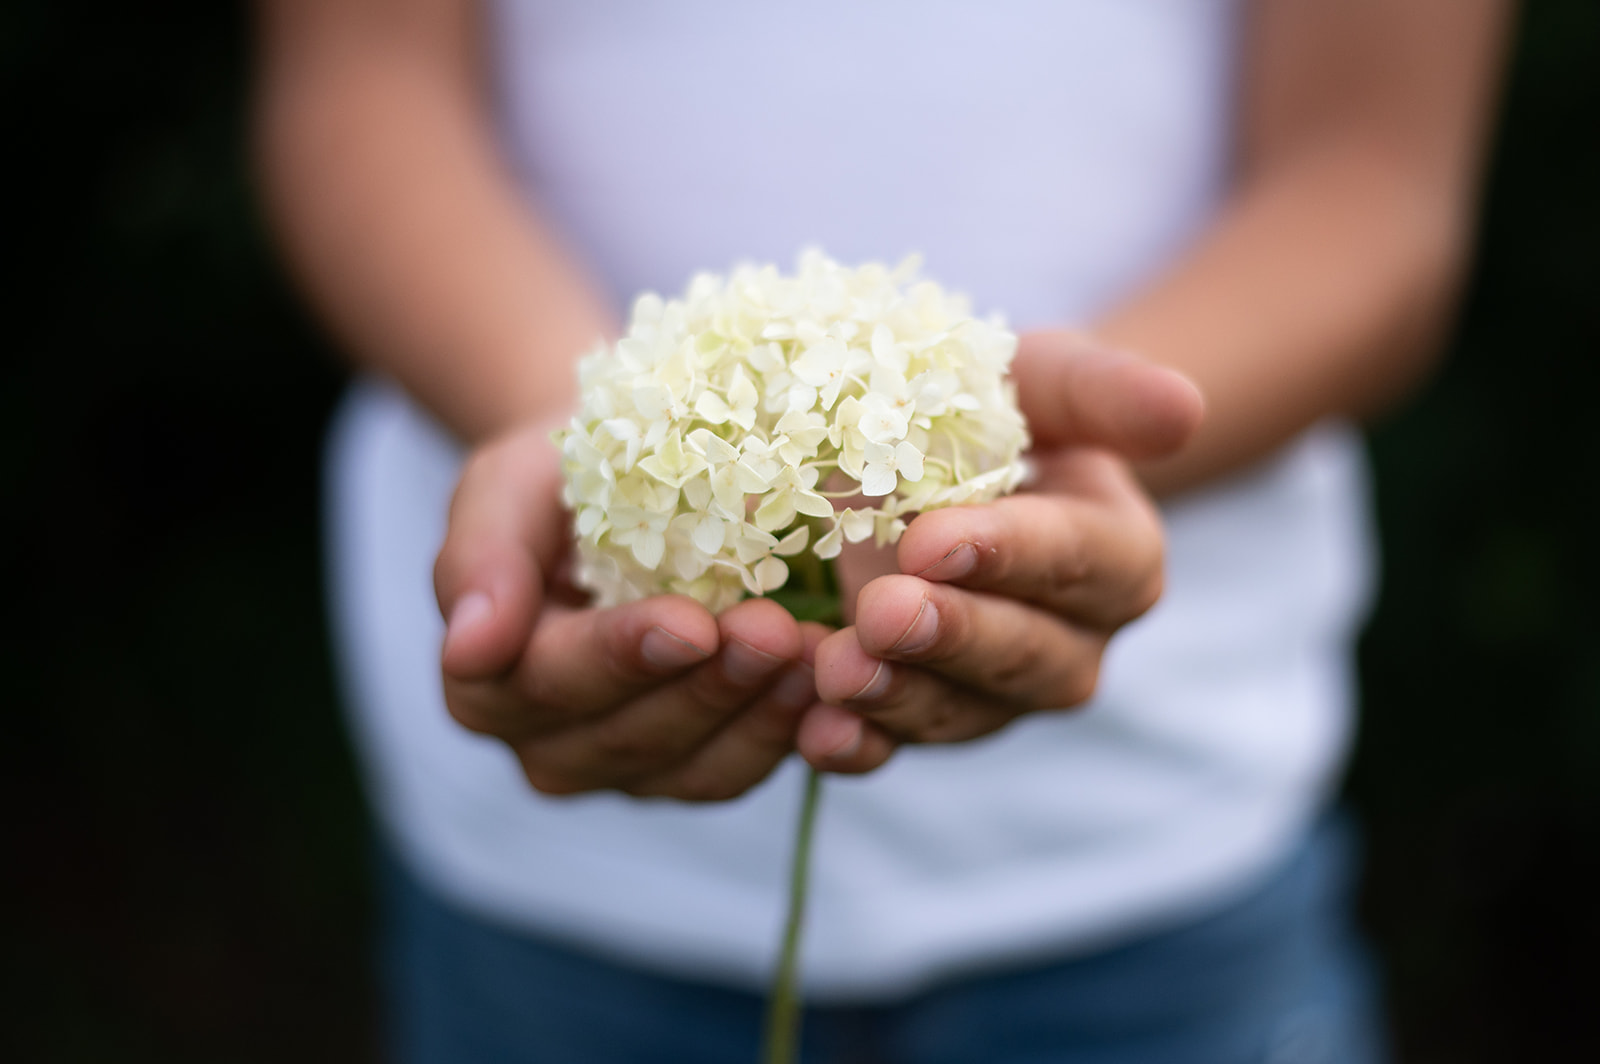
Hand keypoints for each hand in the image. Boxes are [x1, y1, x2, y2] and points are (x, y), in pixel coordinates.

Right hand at [433, 420, 822, 800]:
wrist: (621, 487)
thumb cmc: (555, 482)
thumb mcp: (505, 488)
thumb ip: (481, 559)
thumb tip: (468, 646)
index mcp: (485, 682)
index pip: (546, 682)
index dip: (619, 658)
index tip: (688, 622)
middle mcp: (546, 743)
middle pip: (624, 735)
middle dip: (705, 685)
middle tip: (773, 630)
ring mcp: (621, 767)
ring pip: (688, 767)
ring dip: (755, 713)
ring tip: (814, 655)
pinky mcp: (689, 770)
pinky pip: (735, 771)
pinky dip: (786, 733)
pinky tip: (828, 683)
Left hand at [800, 335, 1204, 770]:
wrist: (933, 461)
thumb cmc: (1003, 411)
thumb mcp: (1048, 380)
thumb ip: (1107, 392)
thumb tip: (1182, 409)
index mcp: (1120, 556)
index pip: (1076, 561)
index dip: (1007, 554)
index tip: (932, 541)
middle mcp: (1072, 643)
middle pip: (1023, 655)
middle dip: (950, 636)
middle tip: (882, 612)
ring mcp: (998, 695)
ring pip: (959, 713)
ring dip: (895, 698)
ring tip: (834, 672)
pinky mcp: (928, 721)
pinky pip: (896, 748)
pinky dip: (856, 745)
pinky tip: (815, 734)